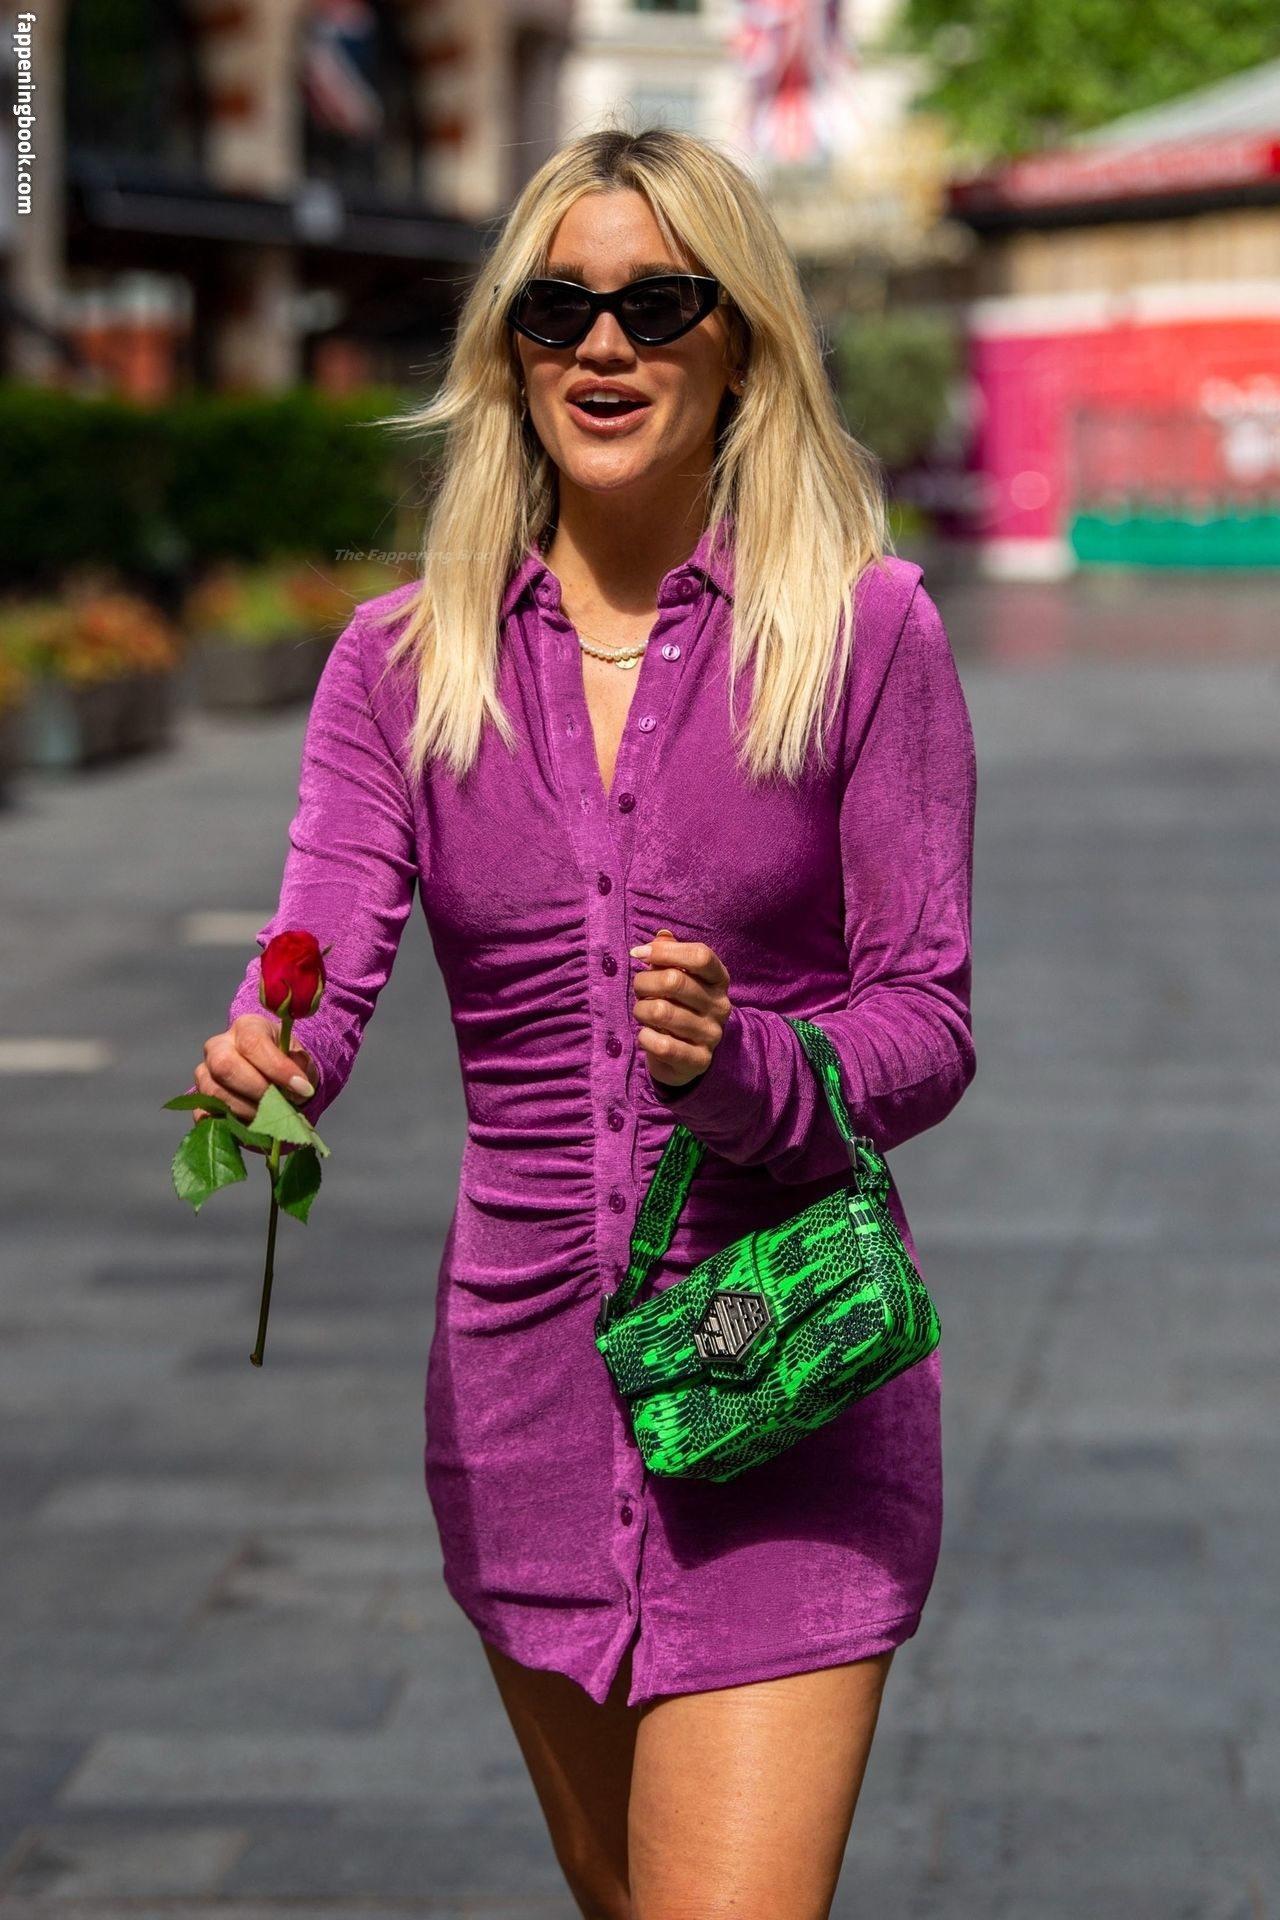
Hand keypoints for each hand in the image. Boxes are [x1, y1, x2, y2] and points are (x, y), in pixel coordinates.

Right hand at [191, 1014, 319, 1126]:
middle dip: (257, 1090)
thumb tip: (297, 1086)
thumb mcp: (300, 1058)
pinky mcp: (199, 1098)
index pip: (252, 1042)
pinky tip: (250, 1125)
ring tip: (270, 1116)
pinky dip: (227, 1123)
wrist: (272, 1076)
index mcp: (247, 1027)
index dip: (277, 1067)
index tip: (302, 1088)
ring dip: (246, 1110)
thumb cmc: (287, 1062)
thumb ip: (300, 1067)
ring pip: (214, 1092)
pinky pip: (204, 1113)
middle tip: (281, 1105)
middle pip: (224, 1065)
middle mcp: (218, 1046)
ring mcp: (204, 1073)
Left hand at [630, 928, 731, 1090]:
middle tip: (639, 989)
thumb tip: (661, 936)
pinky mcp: (699, 1060)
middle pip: (674, 981)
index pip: (700, 956)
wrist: (688, 1055)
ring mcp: (712, 1034)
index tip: (639, 954)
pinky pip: (662, 1045)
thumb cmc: (679, 1006)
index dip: (665, 951)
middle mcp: (720, 1005)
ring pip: (662, 1012)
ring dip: (641, 1010)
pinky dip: (645, 1037)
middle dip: (644, 982)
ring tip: (642, 1013)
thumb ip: (669, 955)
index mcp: (719, 979)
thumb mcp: (677, 977)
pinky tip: (646, 1035)